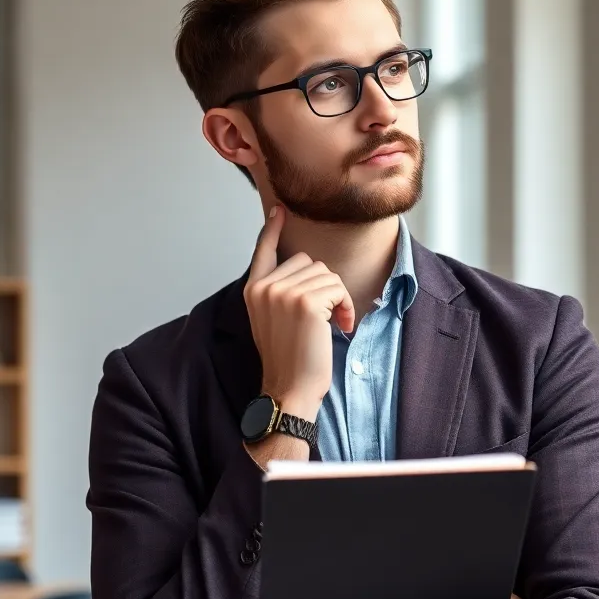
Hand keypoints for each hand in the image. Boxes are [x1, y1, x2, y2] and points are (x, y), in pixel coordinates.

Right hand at [244, 206, 354, 418]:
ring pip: (325, 274)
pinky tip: (341, 325)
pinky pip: (337, 288)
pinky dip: (345, 305)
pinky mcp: (305, 302)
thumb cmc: (288, 359)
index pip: (264, 251)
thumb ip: (280, 292)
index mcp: (253, 290)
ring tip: (334, 323)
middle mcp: (264, 287)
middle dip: (325, 285)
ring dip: (338, 297)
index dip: (272, 230)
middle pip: (308, 261)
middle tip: (328, 315)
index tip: (279, 211)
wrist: (290, 388)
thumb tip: (305, 268)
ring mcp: (283, 293)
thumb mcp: (273, 320)